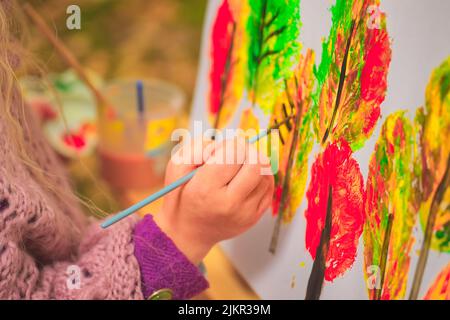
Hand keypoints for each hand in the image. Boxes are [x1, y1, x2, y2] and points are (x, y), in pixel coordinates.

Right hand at [154, 136, 273, 264]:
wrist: (187, 232)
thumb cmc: (181, 195)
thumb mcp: (176, 166)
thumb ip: (197, 147)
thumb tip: (224, 142)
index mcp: (206, 188)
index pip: (234, 153)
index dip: (231, 144)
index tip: (224, 149)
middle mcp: (229, 203)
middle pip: (256, 163)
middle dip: (247, 150)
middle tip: (236, 153)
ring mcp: (245, 213)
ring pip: (265, 174)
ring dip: (254, 163)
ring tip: (238, 167)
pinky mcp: (254, 218)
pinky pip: (268, 187)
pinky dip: (261, 176)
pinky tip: (247, 177)